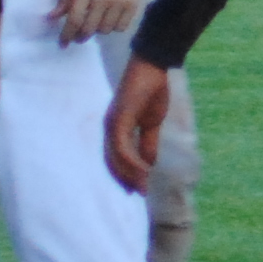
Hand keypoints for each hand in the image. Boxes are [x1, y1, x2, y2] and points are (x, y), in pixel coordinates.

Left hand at [61, 0, 152, 41]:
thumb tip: (52, 18)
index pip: (74, 20)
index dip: (67, 35)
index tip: (63, 44)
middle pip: (89, 28)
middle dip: (81, 36)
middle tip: (79, 37)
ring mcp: (120, 2)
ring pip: (106, 29)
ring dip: (98, 30)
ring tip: (97, 24)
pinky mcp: (134, 3)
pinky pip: (122, 26)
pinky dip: (114, 27)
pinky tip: (111, 21)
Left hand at [102, 50, 166, 191]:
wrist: (153, 68)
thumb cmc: (152, 91)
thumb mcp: (152, 123)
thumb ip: (148, 143)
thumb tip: (149, 164)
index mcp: (116, 129)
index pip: (115, 158)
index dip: (124, 174)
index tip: (136, 189)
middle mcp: (109, 128)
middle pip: (111, 161)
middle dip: (125, 179)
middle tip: (138, 193)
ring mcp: (112, 124)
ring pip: (115, 156)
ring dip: (129, 173)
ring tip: (143, 186)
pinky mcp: (118, 119)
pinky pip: (122, 145)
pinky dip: (131, 159)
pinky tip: (143, 169)